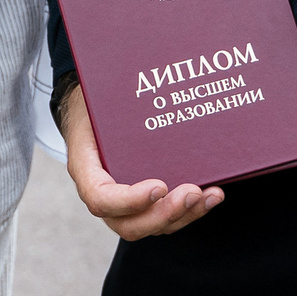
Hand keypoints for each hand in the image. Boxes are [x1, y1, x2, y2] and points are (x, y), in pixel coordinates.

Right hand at [58, 84, 223, 239]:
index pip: (100, 198)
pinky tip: (212, 195)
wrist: (92, 109)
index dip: (130, 200)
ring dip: (184, 216)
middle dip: (164, 214)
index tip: (159, 185)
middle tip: (192, 192)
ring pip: (151, 226)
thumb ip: (110, 94)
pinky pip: (164, 217)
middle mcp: (102, 193)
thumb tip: (142, 69)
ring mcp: (123, 203)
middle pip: (128, 224)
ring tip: (209, 195)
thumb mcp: (93, 95)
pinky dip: (190, 211)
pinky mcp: (144, 202)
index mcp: (84, 168)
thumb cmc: (96, 101)